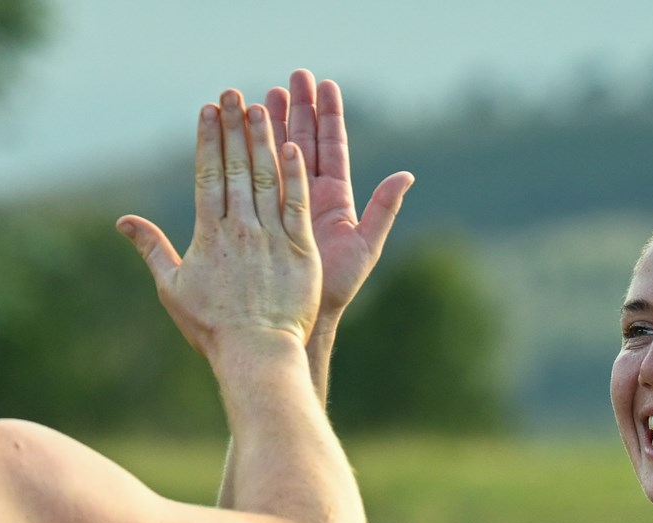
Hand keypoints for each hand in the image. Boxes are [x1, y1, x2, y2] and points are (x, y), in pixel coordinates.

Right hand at [117, 90, 320, 358]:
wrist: (256, 353)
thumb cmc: (212, 327)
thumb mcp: (173, 288)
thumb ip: (152, 248)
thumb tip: (123, 221)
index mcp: (210, 235)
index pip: (208, 176)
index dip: (208, 140)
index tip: (208, 111)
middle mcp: (241, 229)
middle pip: (236, 168)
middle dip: (234, 128)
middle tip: (232, 94)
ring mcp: (272, 237)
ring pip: (267, 179)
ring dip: (263, 141)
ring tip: (261, 106)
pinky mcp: (300, 250)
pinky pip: (297, 205)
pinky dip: (294, 176)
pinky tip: (293, 147)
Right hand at [267, 70, 413, 323]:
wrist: (298, 314)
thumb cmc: (334, 288)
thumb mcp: (365, 247)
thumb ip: (384, 209)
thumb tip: (406, 175)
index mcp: (335, 199)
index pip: (330, 147)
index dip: (328, 116)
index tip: (325, 85)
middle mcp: (310, 196)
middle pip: (305, 141)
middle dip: (300, 108)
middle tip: (293, 76)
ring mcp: (284, 203)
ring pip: (279, 154)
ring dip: (274, 123)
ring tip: (266, 92)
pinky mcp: (262, 213)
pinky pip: (258, 178)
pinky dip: (254, 153)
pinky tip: (246, 129)